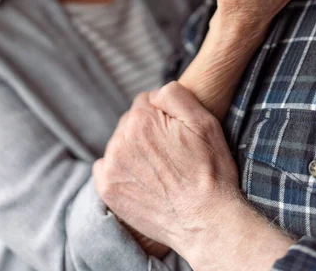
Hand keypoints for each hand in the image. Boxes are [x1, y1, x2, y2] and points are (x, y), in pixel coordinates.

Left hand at [93, 82, 240, 260]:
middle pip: (131, 120)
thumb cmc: (210, 170)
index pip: (146, 101)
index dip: (164, 114)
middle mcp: (121, 139)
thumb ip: (174, 94)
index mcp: (142, 119)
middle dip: (148, 129)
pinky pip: (105, 166)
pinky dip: (120, 168)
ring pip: (120, 141)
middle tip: (171, 152)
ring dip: (135, 148)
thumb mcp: (204, 121)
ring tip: (160, 168)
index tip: (177, 133)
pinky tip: (142, 179)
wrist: (207, 221)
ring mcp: (112, 166)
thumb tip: (154, 94)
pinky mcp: (107, 189)